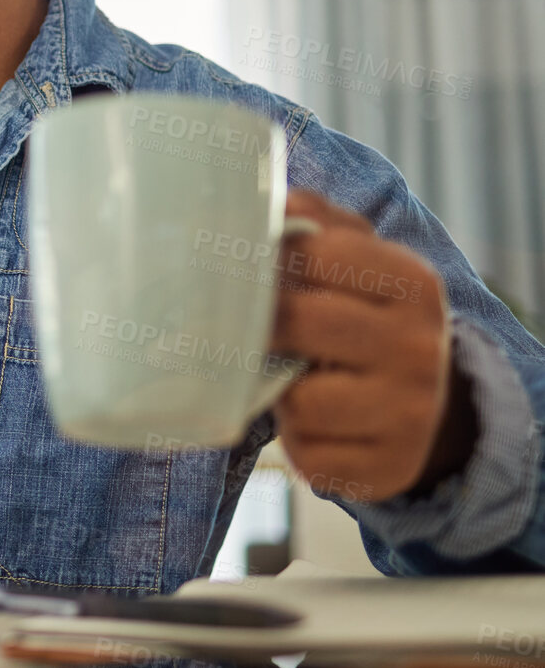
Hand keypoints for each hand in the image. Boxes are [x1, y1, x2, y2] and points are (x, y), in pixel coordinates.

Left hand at [270, 189, 474, 501]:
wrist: (427, 409)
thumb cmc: (366, 320)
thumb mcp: (358, 261)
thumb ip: (314, 221)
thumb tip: (264, 198)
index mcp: (411, 283)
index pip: (316, 251)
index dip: (265, 260)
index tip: (240, 266)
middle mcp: (419, 347)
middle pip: (298, 321)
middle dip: (259, 324)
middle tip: (245, 327)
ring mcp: (409, 413)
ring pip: (300, 399)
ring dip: (279, 391)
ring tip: (293, 379)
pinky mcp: (386, 469)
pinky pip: (310, 456)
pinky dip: (298, 441)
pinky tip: (314, 425)